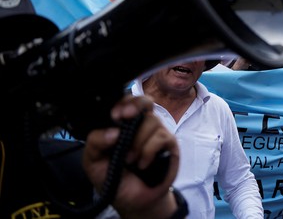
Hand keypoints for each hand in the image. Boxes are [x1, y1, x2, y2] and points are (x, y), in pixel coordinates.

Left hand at [83, 95, 178, 216]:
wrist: (135, 200)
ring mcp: (155, 132)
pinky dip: (149, 151)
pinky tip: (143, 164)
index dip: (123, 102)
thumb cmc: (115, 178)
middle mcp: (139, 125)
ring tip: (130, 160)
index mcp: (120, 125)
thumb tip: (113, 131)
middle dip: (137, 104)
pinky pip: (161, 137)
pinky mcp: (169, 143)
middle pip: (144, 101)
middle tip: (127, 116)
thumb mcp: (93, 162)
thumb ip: (94, 143)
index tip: (115, 116)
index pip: (124, 102)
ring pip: (151, 121)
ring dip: (138, 142)